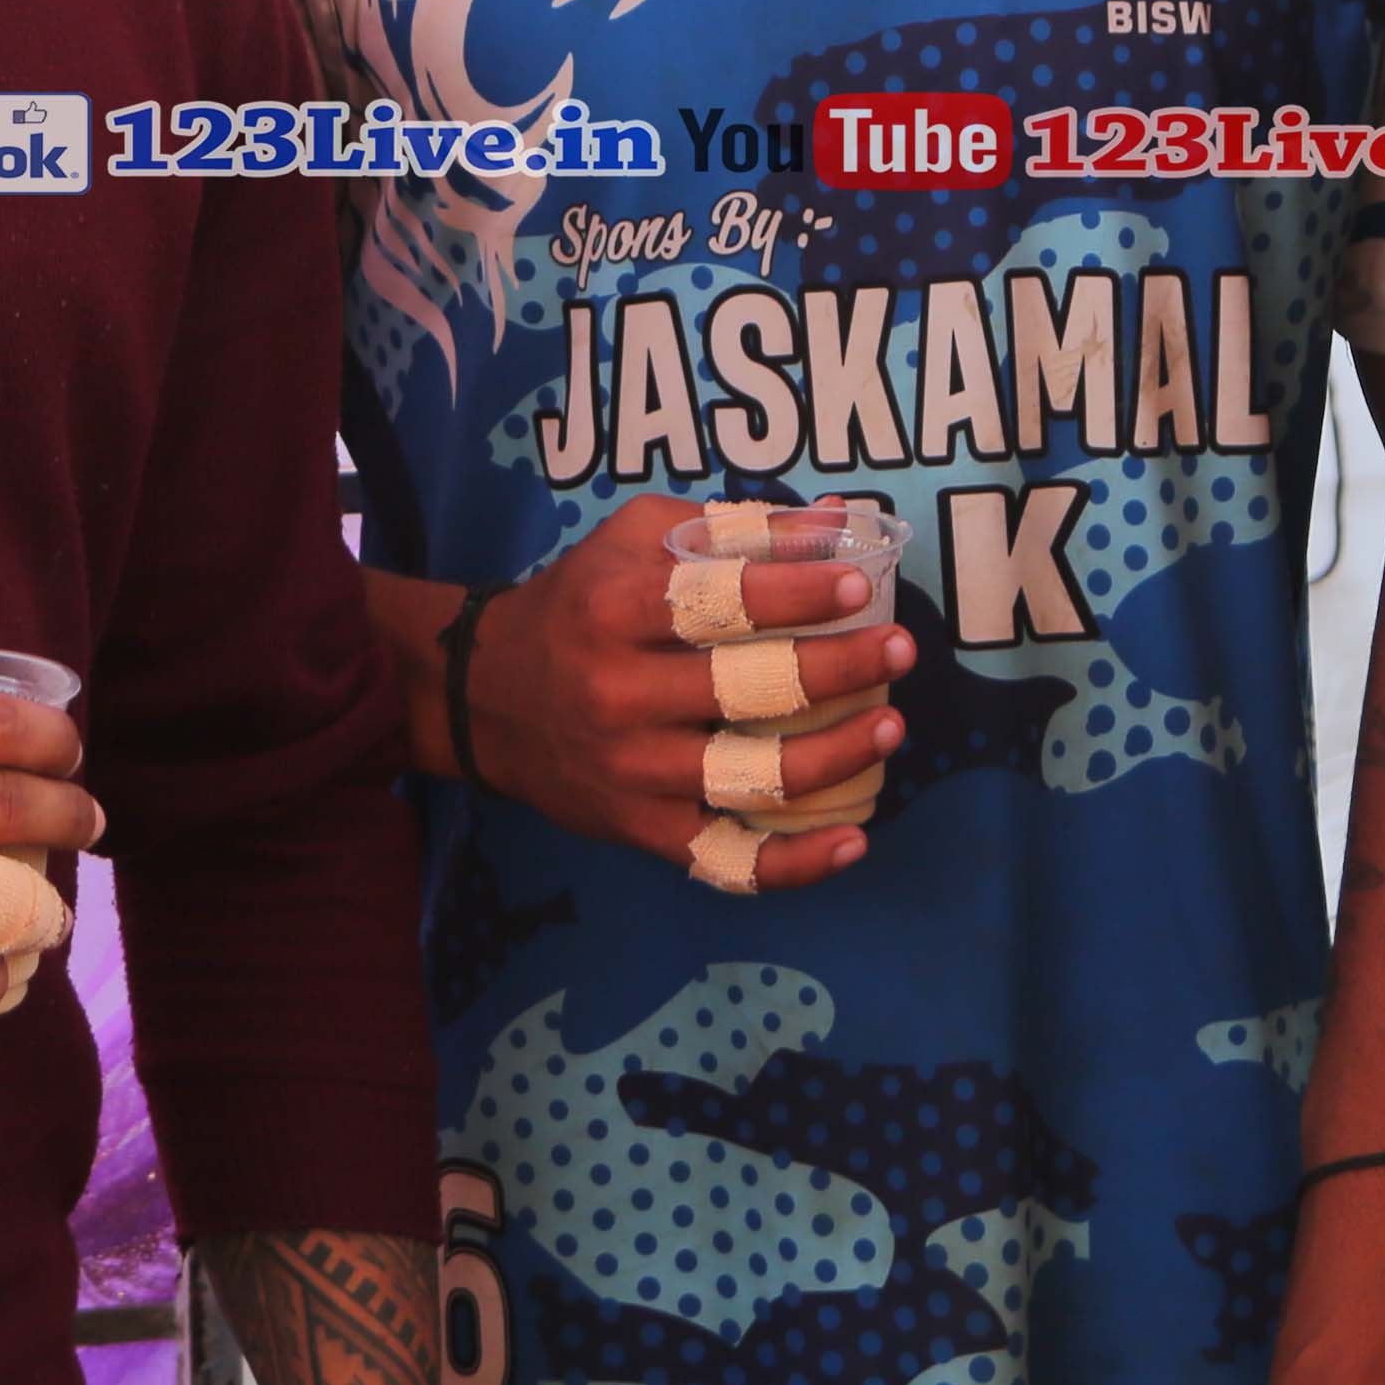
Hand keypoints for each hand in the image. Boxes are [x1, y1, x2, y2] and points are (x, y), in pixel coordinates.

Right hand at [457, 495, 910, 889]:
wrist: (486, 697)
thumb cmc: (579, 603)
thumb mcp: (634, 540)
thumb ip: (732, 528)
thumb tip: (837, 522)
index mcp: (614, 609)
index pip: (718, 600)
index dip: (796, 593)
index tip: (860, 586)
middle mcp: (618, 694)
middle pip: (745, 689)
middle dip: (836, 669)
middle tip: (898, 649)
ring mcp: (631, 773)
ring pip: (749, 777)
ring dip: (833, 757)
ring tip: (889, 727)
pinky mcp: (640, 830)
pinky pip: (727, 861)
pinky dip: (795, 863)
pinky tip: (852, 842)